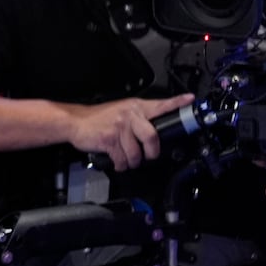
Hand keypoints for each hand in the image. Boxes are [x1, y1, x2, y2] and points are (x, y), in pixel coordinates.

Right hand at [68, 93, 195, 169]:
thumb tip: (155, 130)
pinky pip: (122, 159)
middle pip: (152, 136)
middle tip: (149, 155)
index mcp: (136, 107)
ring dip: (133, 161)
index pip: (160, 104)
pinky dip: (121, 165)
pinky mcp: (109, 140)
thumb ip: (139, 117)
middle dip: (152, 152)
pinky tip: (117, 161)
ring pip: (136, 153)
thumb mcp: (121, 111)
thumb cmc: (99, 119)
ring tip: (128, 159)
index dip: (177, 103)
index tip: (190, 100)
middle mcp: (130, 115)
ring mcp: (119, 128)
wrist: (76, 122)